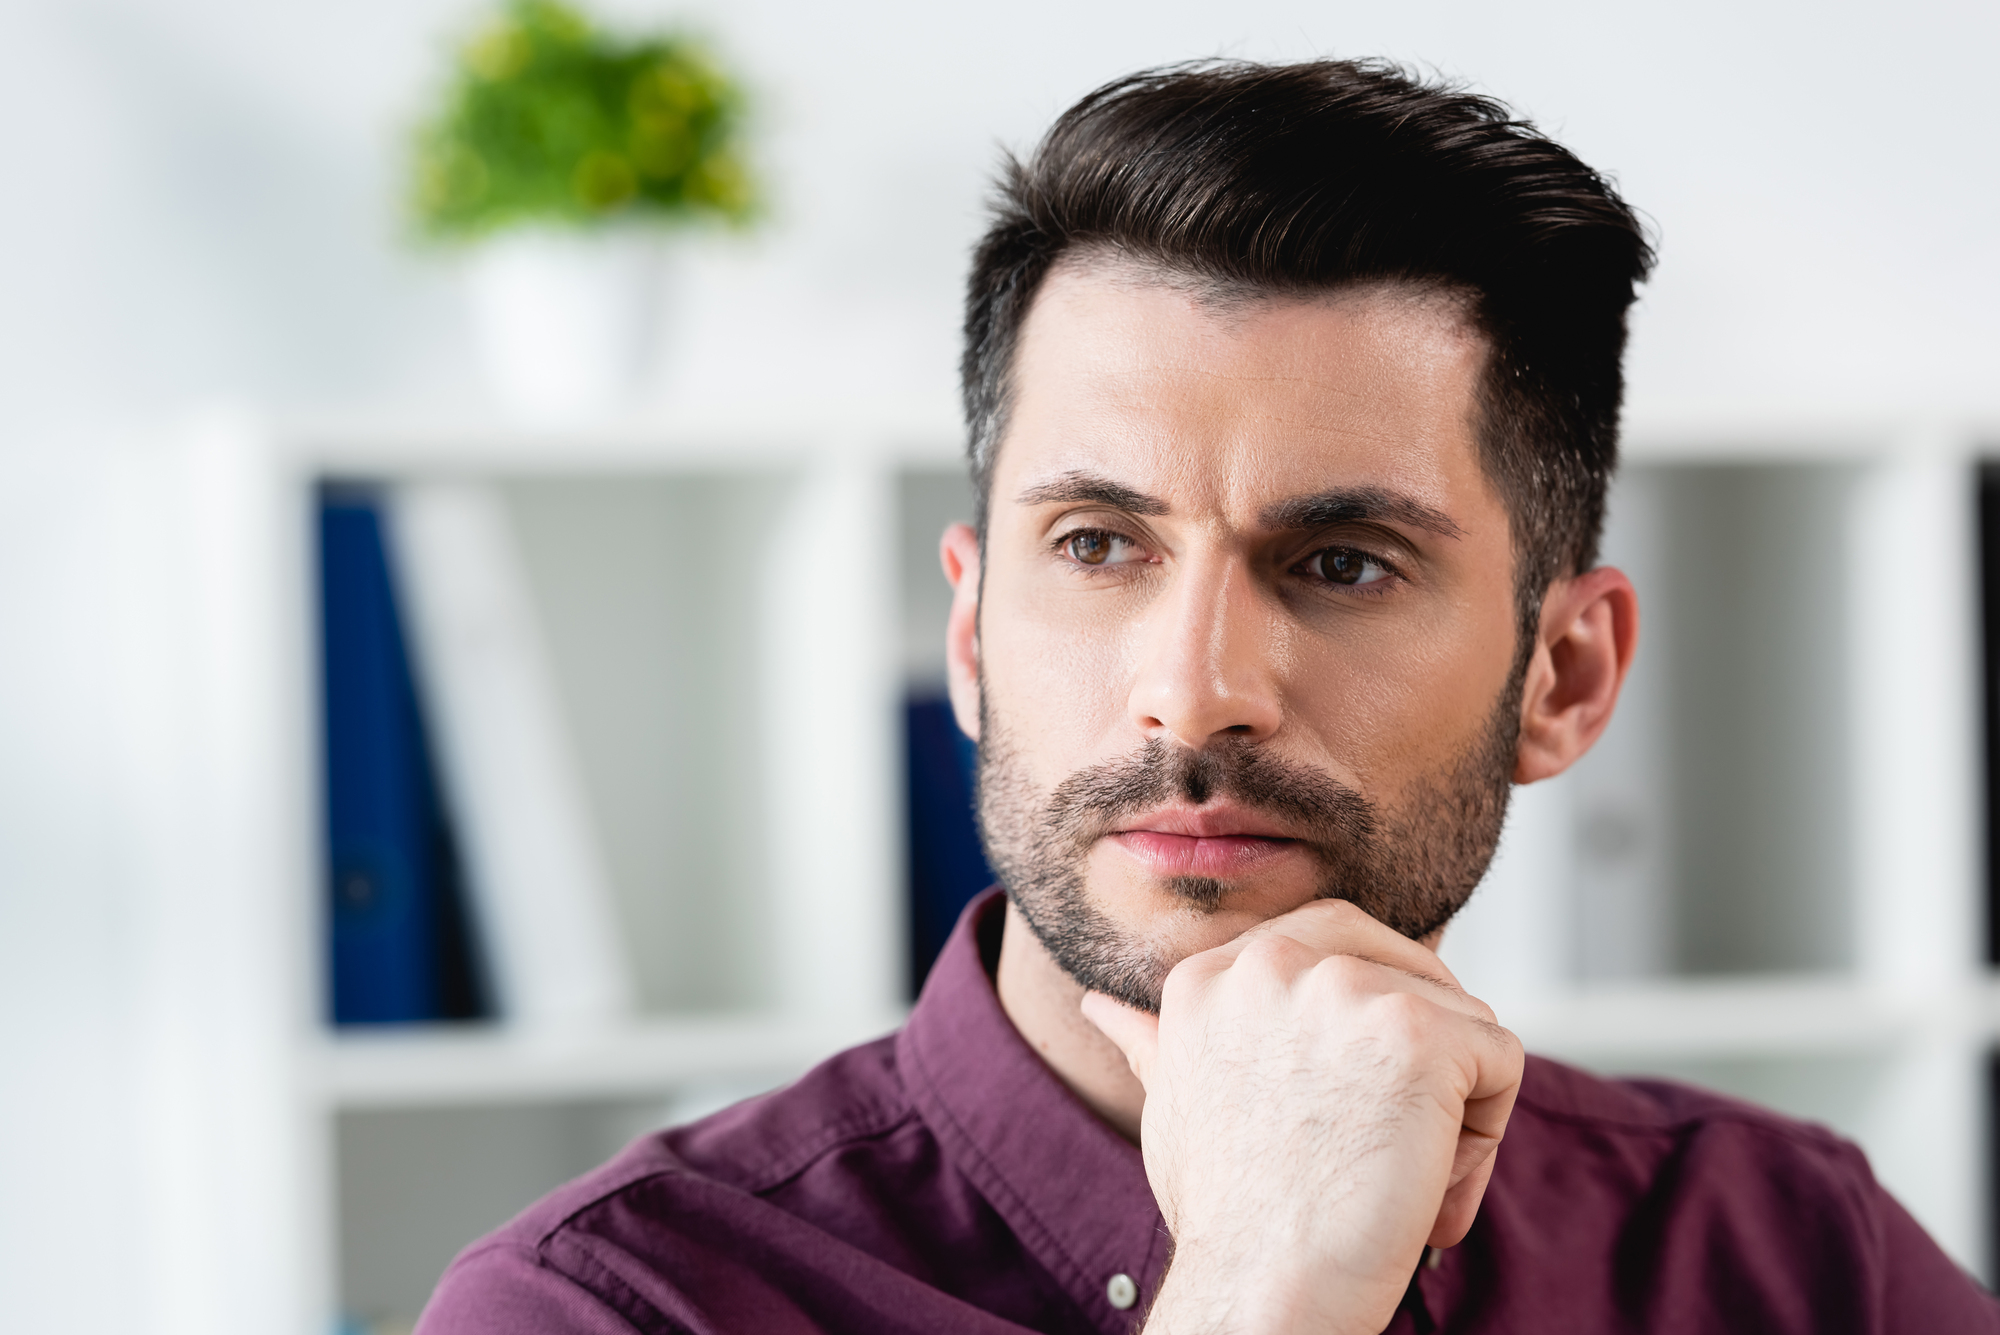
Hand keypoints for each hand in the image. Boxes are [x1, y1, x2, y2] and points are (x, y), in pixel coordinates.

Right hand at [1081, 899, 1522, 1334]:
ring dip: (1450, 1109)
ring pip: (1461, 1023)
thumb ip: (1153, 1040)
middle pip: (1409, 968)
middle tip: (1380, 1140)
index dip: (1362, 1031)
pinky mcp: (1417, 1030)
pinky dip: (1484, 1138)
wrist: (1263, 1292)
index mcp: (1209, 973)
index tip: (1338, 1109)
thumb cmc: (1226, 1219)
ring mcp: (1344, 989)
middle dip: (1420, 1054)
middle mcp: (1271, 963)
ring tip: (1389, 1177)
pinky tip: (1423, 1184)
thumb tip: (1097, 1006)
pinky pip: (1503, 1062)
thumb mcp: (1174, 1106)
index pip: (1333, 944)